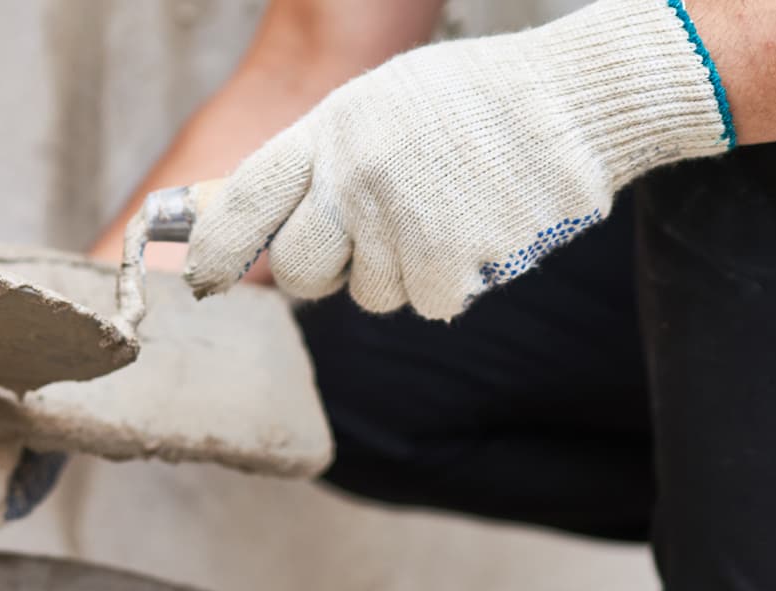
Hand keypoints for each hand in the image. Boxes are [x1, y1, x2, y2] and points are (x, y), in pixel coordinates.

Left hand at [184, 0, 733, 320]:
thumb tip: (245, 219)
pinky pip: (424, 303)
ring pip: (367, 294)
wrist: (575, 101)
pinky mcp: (448, 263)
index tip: (200, 278)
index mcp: (332, 129)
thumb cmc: (474, 104)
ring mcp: (401, 222)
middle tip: (363, 244)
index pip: (245, 199)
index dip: (215, 247)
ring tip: (444, 213)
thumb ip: (318, 159)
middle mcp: (355, 177)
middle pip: (296, 270)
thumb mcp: (379, 105)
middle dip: (320, 271)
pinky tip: (475, 232)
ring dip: (399, 271)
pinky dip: (449, 281)